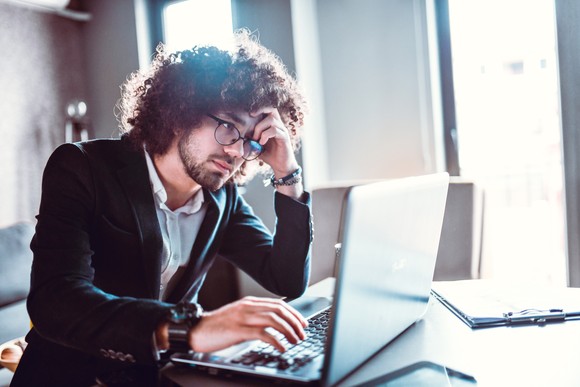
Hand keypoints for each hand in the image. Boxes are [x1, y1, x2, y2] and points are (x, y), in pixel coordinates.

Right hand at [189, 296, 307, 352]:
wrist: (196, 330)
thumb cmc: (217, 325)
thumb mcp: (238, 315)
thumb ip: (254, 315)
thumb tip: (274, 322)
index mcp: (249, 302)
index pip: (278, 304)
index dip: (294, 313)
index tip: (302, 323)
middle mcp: (248, 307)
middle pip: (279, 310)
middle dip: (295, 322)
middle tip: (302, 333)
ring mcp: (244, 318)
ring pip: (274, 320)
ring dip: (289, 331)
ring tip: (295, 341)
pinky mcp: (239, 330)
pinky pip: (263, 334)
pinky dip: (277, 341)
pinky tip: (282, 347)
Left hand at [250, 107, 298, 176]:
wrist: (281, 166)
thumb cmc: (269, 155)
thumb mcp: (257, 145)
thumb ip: (251, 138)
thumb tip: (239, 134)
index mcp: (273, 125)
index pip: (269, 109)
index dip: (260, 108)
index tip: (249, 114)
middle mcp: (279, 125)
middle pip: (272, 110)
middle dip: (260, 112)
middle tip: (250, 120)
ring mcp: (283, 131)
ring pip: (271, 120)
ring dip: (260, 128)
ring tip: (255, 139)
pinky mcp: (284, 138)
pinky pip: (274, 130)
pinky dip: (265, 135)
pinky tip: (262, 143)